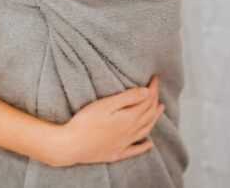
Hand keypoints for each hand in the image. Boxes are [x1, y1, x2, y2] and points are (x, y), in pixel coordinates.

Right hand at [47, 75, 164, 166]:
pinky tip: (150, 144)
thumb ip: (128, 97)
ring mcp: (123, 144)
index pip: (147, 100)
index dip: (153, 88)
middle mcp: (130, 132)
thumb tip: (147, 91)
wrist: (69, 145)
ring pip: (145, 130)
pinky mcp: (115, 153)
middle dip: (155, 99)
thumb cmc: (85, 122)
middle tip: (156, 89)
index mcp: (129, 118)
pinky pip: (134, 150)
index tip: (154, 78)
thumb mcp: (106, 104)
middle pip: (148, 114)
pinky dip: (144, 147)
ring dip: (154, 118)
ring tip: (160, 109)